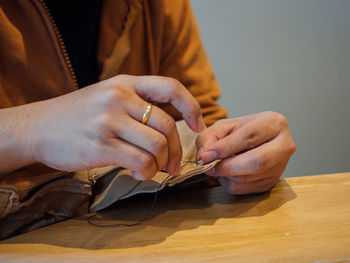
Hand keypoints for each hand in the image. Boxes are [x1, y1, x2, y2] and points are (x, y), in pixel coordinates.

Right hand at [1, 75, 204, 178]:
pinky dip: (147, 172)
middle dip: (176, 149)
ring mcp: (109, 121)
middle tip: (173, 164)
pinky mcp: (101, 146)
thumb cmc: (76, 116)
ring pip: (156, 145)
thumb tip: (169, 128)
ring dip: (161, 163)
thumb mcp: (106, 97)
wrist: (37, 128)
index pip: (170, 87)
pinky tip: (139, 172)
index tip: (198, 125)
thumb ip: (135, 105)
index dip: (191, 106)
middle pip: (167, 125)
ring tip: (152, 169)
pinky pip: (140, 161)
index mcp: (125, 84)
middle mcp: (119, 98)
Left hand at [196, 111, 295, 193]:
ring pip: (249, 178)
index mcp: (274, 123)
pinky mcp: (272, 182)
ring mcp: (281, 166)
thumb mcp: (223, 126)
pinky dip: (229, 183)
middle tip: (208, 166)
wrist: (256, 141)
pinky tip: (227, 173)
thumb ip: (209, 137)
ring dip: (226, 175)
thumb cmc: (240, 131)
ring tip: (216, 166)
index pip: (250, 136)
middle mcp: (284, 145)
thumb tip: (205, 156)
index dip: (226, 147)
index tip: (207, 154)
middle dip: (227, 166)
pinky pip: (245, 189)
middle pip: (257, 161)